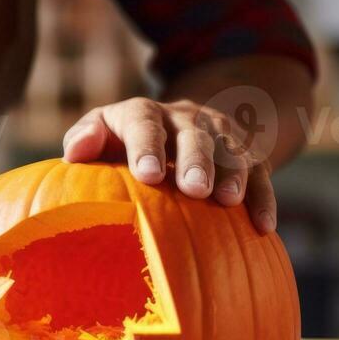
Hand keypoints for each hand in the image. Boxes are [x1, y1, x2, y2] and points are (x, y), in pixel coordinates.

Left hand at [61, 96, 276, 232]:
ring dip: (232, 174)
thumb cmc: (123, 145)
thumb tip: (75, 152)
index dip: (147, 146)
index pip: (144, 122)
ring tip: (228, 201)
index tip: (146, 174)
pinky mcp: (248, 156)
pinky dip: (263, 199)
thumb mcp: (101, 134)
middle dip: (195, 160)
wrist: (175, 130)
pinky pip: (261, 175)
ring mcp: (220, 135)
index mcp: (144, 114)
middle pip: (194, 134)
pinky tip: (263, 226)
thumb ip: (85, 138)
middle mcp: (186, 118)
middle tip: (193, 189)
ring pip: (232, 150)